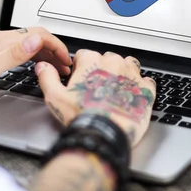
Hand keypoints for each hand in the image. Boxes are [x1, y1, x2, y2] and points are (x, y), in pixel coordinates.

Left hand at [0, 28, 71, 99]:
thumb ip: (15, 54)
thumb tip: (37, 39)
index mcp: (0, 40)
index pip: (38, 34)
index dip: (56, 45)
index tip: (66, 59)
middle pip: (34, 37)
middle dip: (53, 49)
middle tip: (64, 66)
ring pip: (26, 43)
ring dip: (43, 53)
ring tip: (53, 67)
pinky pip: (16, 48)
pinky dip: (31, 55)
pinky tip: (31, 64)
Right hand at [36, 50, 155, 146]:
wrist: (104, 135)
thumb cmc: (81, 117)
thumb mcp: (55, 98)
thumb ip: (48, 77)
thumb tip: (43, 66)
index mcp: (92, 61)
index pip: (85, 55)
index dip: (81, 68)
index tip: (81, 80)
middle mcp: (114, 63)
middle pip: (108, 59)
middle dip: (103, 70)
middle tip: (97, 89)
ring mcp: (132, 74)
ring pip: (129, 65)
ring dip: (123, 73)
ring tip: (115, 90)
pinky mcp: (146, 88)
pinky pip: (146, 80)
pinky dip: (140, 86)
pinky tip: (132, 96)